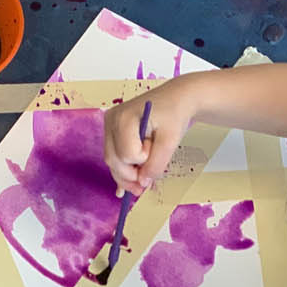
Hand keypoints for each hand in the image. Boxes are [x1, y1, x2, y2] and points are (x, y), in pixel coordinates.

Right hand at [102, 79, 196, 195]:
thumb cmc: (174, 114)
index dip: (143, 160)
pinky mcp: (113, 130)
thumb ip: (157, 163)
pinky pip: (114, 154)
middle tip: (146, 187)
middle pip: (114, 159)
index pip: (126, 153)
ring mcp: (110, 125)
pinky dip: (121, 170)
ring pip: (112, 160)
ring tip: (141, 186)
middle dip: (130, 175)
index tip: (156, 149)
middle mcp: (111, 120)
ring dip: (126, 175)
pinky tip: (122, 189)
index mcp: (124, 118)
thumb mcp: (171, 140)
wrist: (176, 98)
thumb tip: (143, 182)